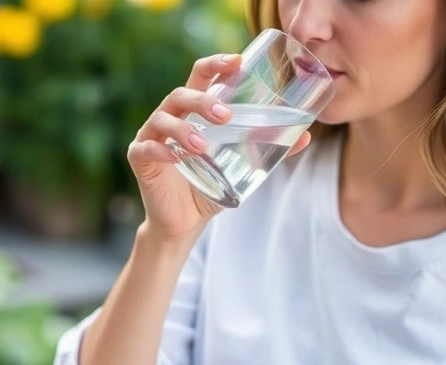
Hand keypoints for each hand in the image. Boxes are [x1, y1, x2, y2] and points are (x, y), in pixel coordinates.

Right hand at [127, 53, 311, 244]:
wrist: (185, 222)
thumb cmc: (211, 186)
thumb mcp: (242, 165)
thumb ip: (267, 148)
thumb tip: (305, 136)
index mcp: (193, 111)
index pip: (200, 76)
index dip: (215, 65)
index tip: (236, 62)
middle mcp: (170, 117)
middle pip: (181, 94)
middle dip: (202, 101)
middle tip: (225, 116)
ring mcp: (151, 136)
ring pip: (163, 119)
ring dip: (184, 130)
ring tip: (203, 146)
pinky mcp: (139, 158)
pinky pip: (146, 148)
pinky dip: (162, 151)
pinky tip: (177, 158)